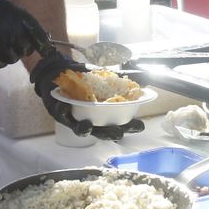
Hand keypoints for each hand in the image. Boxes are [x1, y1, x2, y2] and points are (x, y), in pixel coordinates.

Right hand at [0, 0, 51, 68]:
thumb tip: (44, 38)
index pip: (34, 31)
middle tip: (13, 41)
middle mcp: (3, 29)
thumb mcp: (3, 8)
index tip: (47, 48)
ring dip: (10, 53)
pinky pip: (1, 63)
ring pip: (14, 58)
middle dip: (23, 47)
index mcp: (8, 14)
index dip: (42, 42)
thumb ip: (23, 20)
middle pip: (26, 48)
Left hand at [29, 50, 143, 141]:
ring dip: (85, 129)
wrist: (63, 74)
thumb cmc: (88, 80)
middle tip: (117, 132)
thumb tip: (146, 77)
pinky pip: (62, 114)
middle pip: (104, 133)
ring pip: (82, 130)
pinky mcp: (61, 114)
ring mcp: (77, 119)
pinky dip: (63, 110)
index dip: (132, 127)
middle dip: (111, 134)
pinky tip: (64, 105)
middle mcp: (95, 120)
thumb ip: (125, 78)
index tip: (139, 125)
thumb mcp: (108, 78)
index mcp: (108, 114)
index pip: (124, 124)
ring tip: (87, 125)